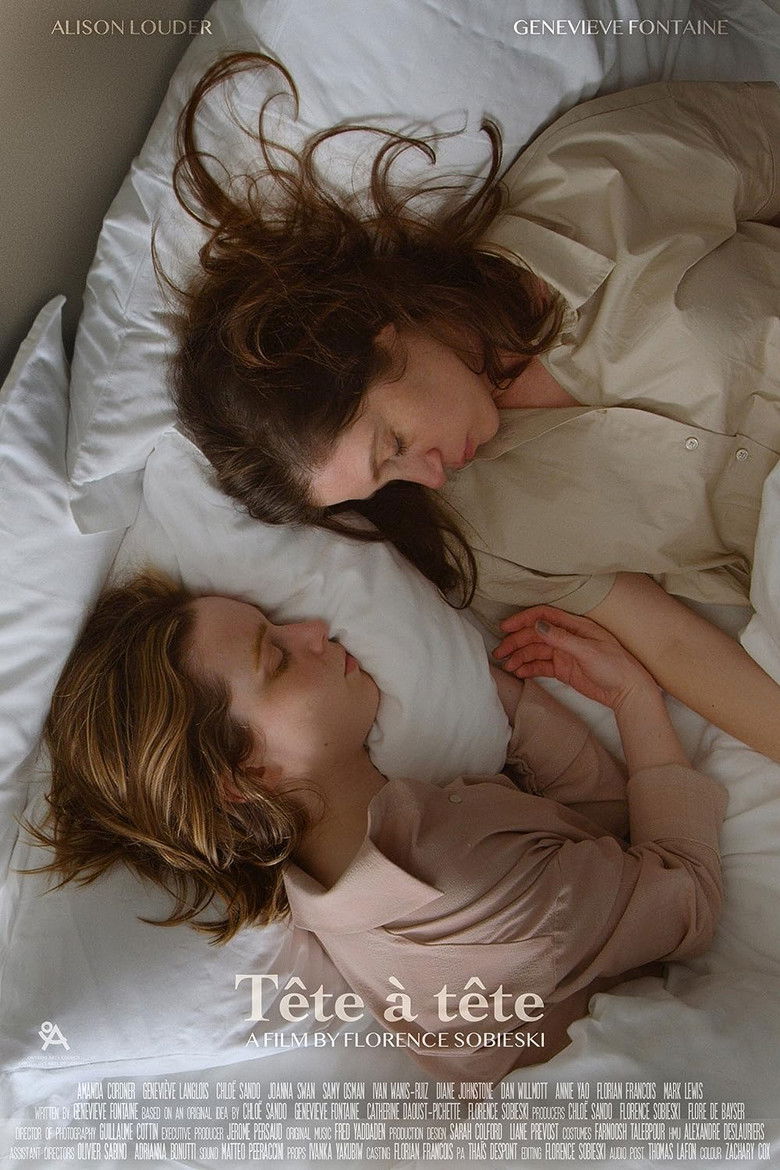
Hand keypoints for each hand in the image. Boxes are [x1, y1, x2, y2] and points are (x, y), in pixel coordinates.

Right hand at [494, 606, 658, 711]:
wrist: (627, 691)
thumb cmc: (615, 666)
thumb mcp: (588, 651)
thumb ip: (562, 638)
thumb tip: (538, 625)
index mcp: (575, 626)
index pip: (544, 617)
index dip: (523, 620)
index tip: (506, 627)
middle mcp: (567, 637)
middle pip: (535, 635)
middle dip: (516, 642)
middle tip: (500, 652)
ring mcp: (564, 654)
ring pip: (536, 651)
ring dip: (520, 657)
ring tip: (507, 666)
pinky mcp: (563, 669)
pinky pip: (541, 666)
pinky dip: (529, 668)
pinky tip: (519, 672)